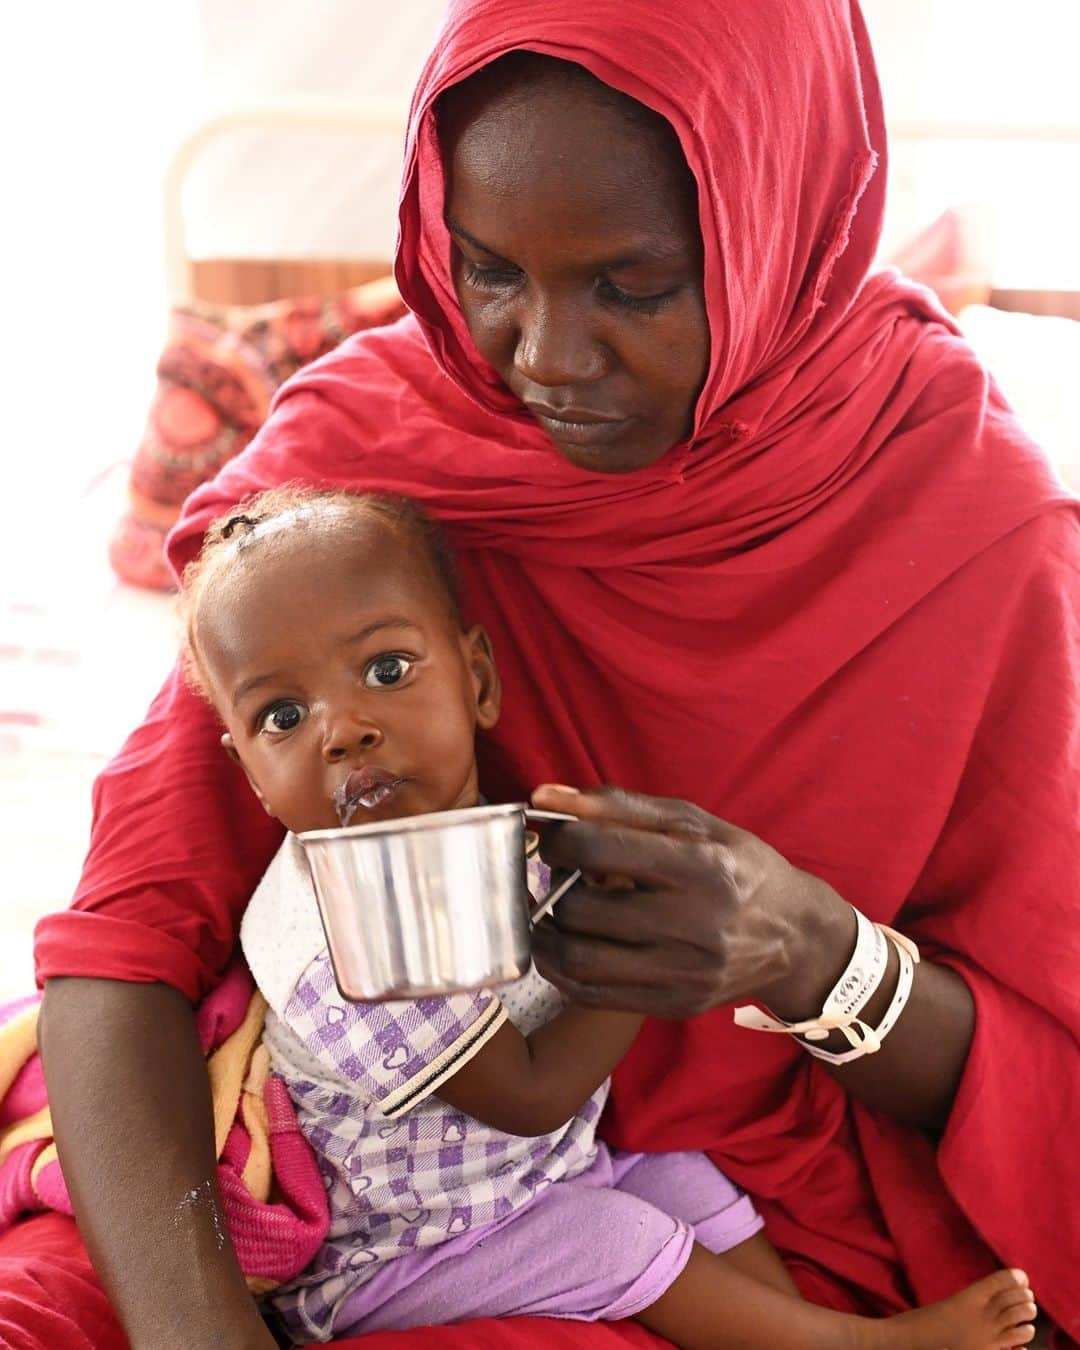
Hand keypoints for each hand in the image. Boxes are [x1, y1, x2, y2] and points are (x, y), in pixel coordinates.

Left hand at [529, 784, 854, 1018]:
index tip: (556, 839)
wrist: (795, 936)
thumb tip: (543, 798)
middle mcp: (695, 923)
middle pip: (583, 909)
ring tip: (548, 912)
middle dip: (553, 888)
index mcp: (700, 866)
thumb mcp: (690, 822)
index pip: (600, 849)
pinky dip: (561, 970)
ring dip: (546, 934)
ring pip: (580, 960)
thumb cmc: (737, 866)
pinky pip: (593, 994)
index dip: (559, 840)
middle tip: (554, 876)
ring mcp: (684, 972)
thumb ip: (616, 806)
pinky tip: (562, 946)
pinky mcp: (674, 1004)